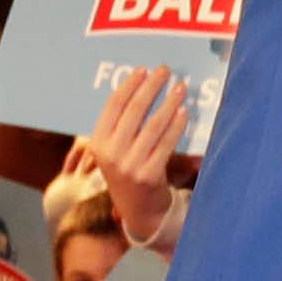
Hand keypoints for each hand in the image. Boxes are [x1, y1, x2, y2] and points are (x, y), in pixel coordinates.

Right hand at [96, 67, 189, 247]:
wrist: (140, 211)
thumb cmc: (129, 172)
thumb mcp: (114, 150)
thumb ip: (120, 127)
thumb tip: (140, 89)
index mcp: (97, 142)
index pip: (113, 106)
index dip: (129, 86)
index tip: (144, 70)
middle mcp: (111, 152)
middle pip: (134, 111)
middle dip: (151, 87)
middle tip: (165, 71)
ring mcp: (130, 164)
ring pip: (152, 125)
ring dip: (168, 102)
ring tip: (180, 87)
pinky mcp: (150, 174)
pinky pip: (166, 143)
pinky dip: (176, 125)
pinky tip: (184, 112)